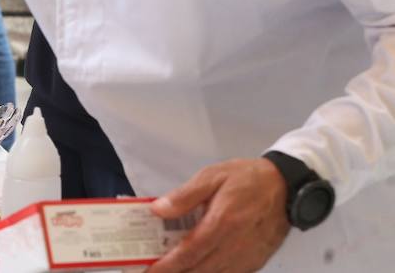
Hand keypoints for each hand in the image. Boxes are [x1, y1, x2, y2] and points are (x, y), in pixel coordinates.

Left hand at [148, 158, 289, 272]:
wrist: (287, 186)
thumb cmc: (247, 178)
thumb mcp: (211, 176)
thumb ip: (184, 196)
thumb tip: (157, 210)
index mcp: (223, 221)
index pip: (190, 251)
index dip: (169, 264)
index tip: (152, 269)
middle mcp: (236, 244)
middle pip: (202, 269)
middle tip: (156, 272)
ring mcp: (249, 256)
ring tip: (175, 271)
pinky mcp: (257, 260)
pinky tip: (200, 270)